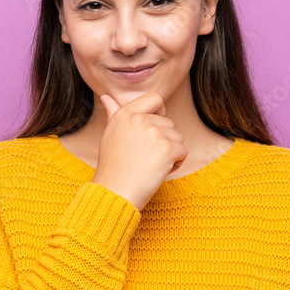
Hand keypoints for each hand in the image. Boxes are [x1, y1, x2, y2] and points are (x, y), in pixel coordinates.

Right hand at [91, 92, 187, 211]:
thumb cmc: (113, 167)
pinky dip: (176, 163)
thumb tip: (106, 96)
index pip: (155, 98)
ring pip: (178, 137)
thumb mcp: (110, 135)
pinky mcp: (167, 149)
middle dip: (164, 140)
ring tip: (150, 165)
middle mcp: (139, 120)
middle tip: (145, 157)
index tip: (153, 129)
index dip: (159, 112)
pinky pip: (183, 151)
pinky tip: (158, 171)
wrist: (116, 193)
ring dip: (170, 152)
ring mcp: (154, 133)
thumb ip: (113, 113)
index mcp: (125, 114)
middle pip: (169, 122)